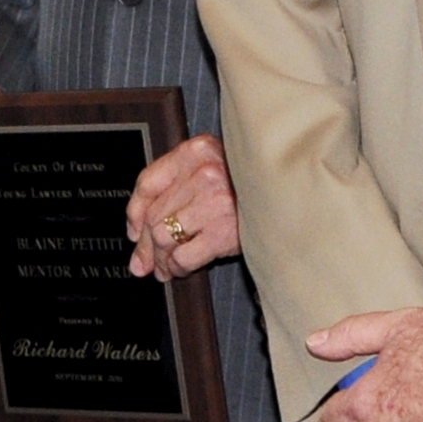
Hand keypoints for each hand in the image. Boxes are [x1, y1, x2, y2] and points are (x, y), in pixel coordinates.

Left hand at [126, 134, 239, 280]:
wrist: (288, 196)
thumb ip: (176, 186)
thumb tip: (136, 230)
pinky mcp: (224, 232)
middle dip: (146, 244)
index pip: (148, 182)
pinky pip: (184, 256)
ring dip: (160, 259)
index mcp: (196, 151)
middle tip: (144, 261)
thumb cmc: (250, 185)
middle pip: (155, 214)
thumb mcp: (212, 168)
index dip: (135, 212)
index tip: (134, 232)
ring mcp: (214, 203)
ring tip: (162, 268)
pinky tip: (179, 270)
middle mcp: (203, 173)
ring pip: (164, 236)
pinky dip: (177, 267)